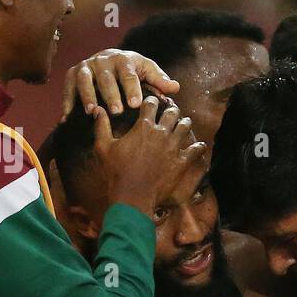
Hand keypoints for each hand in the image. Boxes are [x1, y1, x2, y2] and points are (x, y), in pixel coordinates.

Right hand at [62, 48, 180, 117]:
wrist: (107, 59)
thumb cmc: (131, 69)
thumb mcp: (146, 71)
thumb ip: (159, 80)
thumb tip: (175, 87)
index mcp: (123, 59)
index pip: (128, 74)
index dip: (132, 88)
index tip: (136, 104)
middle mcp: (102, 60)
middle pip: (106, 78)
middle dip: (111, 94)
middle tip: (117, 111)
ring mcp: (86, 67)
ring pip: (85, 80)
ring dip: (87, 95)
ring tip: (92, 111)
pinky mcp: (72, 74)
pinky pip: (67, 88)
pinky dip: (67, 101)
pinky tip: (67, 117)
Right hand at [95, 95, 204, 212]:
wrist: (132, 195)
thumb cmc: (116, 171)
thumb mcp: (103, 147)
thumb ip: (101, 126)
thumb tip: (98, 109)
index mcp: (143, 126)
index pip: (150, 104)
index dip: (151, 100)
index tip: (152, 101)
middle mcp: (161, 133)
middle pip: (172, 113)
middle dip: (171, 110)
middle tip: (171, 112)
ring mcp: (173, 147)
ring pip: (185, 126)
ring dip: (185, 123)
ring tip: (184, 123)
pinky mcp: (182, 161)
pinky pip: (196, 149)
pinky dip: (198, 146)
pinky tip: (199, 145)